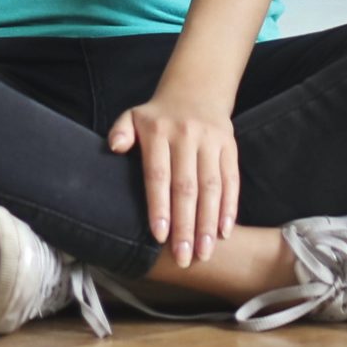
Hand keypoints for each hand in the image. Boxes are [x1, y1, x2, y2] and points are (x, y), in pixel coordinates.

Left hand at [106, 82, 238, 264]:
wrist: (196, 88)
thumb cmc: (159, 116)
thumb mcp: (134, 116)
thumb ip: (121, 132)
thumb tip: (114, 147)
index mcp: (158, 131)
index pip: (158, 174)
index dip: (160, 206)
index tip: (160, 237)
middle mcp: (186, 134)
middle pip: (186, 187)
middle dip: (185, 226)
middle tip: (184, 258)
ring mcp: (210, 140)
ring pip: (211, 187)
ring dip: (208, 223)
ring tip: (204, 253)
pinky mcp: (229, 145)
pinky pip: (231, 180)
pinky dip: (229, 207)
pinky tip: (224, 232)